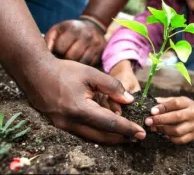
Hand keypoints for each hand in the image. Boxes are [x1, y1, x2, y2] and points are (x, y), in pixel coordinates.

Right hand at [24, 57, 145, 143]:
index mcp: (80, 109)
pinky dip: (98, 133)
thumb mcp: (91, 74)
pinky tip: (108, 130)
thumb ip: (112, 86)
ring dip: (110, 138)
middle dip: (121, 138)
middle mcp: (70, 122)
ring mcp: (63, 126)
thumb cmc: (64, 71)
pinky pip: (83, 133)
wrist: (35, 73)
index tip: (142, 133)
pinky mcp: (60, 125)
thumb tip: (129, 100)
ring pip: (92, 137)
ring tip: (127, 135)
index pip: (109, 123)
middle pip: (102, 136)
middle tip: (137, 138)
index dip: (127, 128)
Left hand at [45, 20, 105, 65]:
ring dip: (74, 65)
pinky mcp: (102, 52)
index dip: (55, 53)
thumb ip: (49, 41)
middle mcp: (87, 35)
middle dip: (65, 60)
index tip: (55, 53)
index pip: (60, 48)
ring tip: (70, 62)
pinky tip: (80, 62)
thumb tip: (44, 56)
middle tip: (62, 59)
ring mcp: (96, 44)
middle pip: (71, 57)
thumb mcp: (57, 30)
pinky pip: (90, 65)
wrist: (93, 27)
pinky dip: (84, 66)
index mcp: (73, 28)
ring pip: (82, 63)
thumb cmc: (70, 31)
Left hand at [144, 97, 193, 143]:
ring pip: (178, 131)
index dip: (163, 107)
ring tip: (154, 128)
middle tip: (148, 121)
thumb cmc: (183, 107)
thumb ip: (163, 102)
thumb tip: (149, 104)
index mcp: (187, 102)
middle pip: (177, 117)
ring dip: (163, 130)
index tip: (152, 111)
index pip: (175, 103)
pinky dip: (170, 138)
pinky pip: (180, 140)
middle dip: (160, 120)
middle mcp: (192, 113)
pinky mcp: (193, 135)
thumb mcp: (176, 100)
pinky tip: (163, 134)